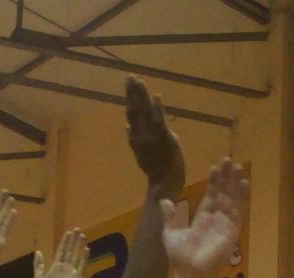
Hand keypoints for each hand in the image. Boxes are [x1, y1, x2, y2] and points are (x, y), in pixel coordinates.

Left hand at [35, 228, 87, 277]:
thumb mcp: (39, 276)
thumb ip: (38, 264)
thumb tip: (38, 251)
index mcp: (57, 266)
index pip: (62, 251)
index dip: (65, 242)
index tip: (68, 232)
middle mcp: (66, 267)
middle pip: (70, 251)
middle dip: (74, 240)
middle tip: (77, 229)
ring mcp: (72, 272)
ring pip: (76, 255)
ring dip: (79, 246)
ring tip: (83, 235)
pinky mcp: (77, 277)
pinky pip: (82, 266)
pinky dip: (84, 258)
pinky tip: (87, 249)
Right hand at [124, 76, 184, 196]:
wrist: (164, 184)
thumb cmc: (157, 171)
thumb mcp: (142, 155)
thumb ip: (136, 139)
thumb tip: (128, 127)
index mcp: (137, 138)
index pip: (132, 114)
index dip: (130, 98)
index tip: (129, 84)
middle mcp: (141, 135)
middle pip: (135, 110)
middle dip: (132, 92)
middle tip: (130, 76)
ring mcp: (151, 137)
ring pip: (143, 112)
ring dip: (141, 96)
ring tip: (138, 81)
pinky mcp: (164, 139)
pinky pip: (159, 121)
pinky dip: (157, 108)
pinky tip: (156, 96)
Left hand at [162, 158, 247, 277]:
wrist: (190, 273)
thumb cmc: (180, 257)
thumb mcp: (170, 234)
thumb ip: (170, 217)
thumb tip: (164, 200)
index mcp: (203, 218)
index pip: (211, 195)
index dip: (214, 182)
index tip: (215, 167)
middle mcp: (216, 218)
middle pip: (223, 193)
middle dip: (227, 177)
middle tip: (229, 160)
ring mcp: (225, 224)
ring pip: (233, 199)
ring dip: (235, 184)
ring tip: (239, 167)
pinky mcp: (232, 231)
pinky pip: (238, 212)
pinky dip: (242, 198)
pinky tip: (244, 184)